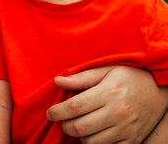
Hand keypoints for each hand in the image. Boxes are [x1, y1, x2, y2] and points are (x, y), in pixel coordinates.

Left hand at [47, 66, 167, 143]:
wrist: (160, 90)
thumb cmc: (129, 77)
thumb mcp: (106, 70)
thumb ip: (81, 78)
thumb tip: (58, 81)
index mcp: (109, 93)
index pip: (75, 107)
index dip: (58, 112)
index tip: (50, 113)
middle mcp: (118, 112)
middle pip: (80, 127)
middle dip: (64, 126)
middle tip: (61, 120)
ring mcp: (127, 129)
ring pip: (92, 142)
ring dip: (79, 136)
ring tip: (77, 125)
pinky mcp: (133, 140)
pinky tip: (93, 133)